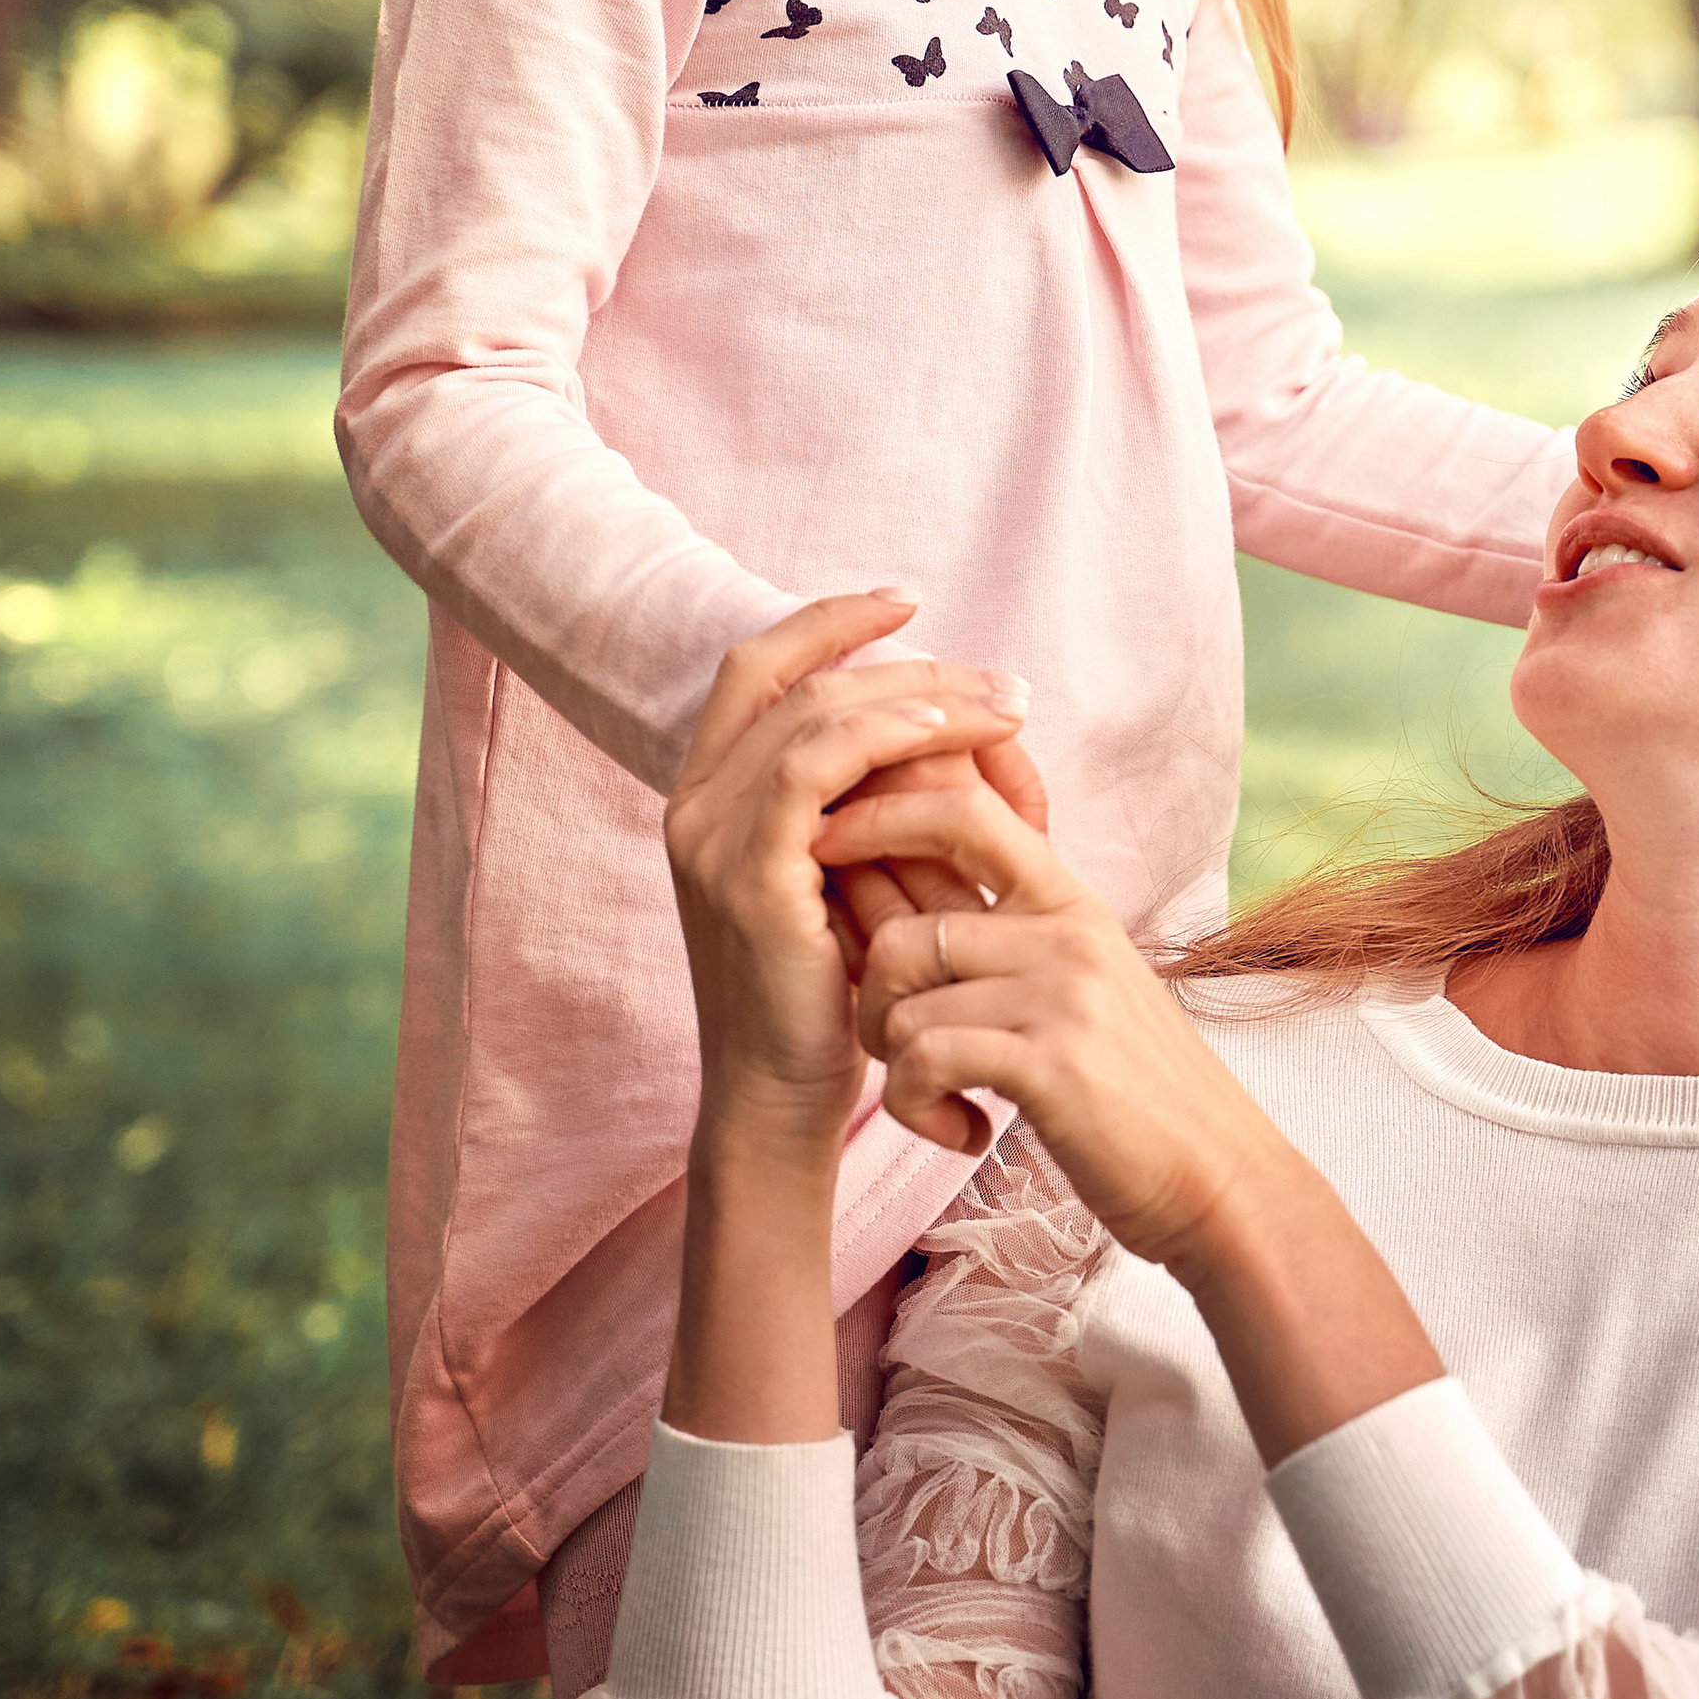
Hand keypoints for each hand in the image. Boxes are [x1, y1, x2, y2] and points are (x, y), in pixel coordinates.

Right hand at [664, 595, 1034, 1175]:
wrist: (782, 1096)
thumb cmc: (829, 996)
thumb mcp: (850, 877)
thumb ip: (874, 801)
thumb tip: (961, 726)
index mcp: (709, 794)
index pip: (757, 669)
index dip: (827, 621)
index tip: (909, 601)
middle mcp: (694, 803)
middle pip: (799, 681)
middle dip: (909, 664)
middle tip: (1004, 681)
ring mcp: (710, 834)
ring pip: (815, 714)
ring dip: (920, 696)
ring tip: (1005, 705)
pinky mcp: (745, 872)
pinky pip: (815, 769)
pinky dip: (886, 739)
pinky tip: (953, 739)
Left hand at [832, 767, 1447, 1463]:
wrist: (1219, 1179)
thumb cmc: (1137, 1096)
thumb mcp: (1086, 991)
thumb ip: (1012, 942)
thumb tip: (906, 900)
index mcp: (1072, 906)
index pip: (964, 811)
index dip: (880, 816)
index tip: (829, 851)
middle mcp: (1068, 934)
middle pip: (903, 929)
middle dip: (868, 999)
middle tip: (899, 1051)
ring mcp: (1063, 994)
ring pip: (901, 999)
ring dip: (893, 1064)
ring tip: (937, 1099)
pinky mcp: (1052, 1062)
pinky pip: (922, 1060)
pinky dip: (918, 1109)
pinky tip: (964, 1132)